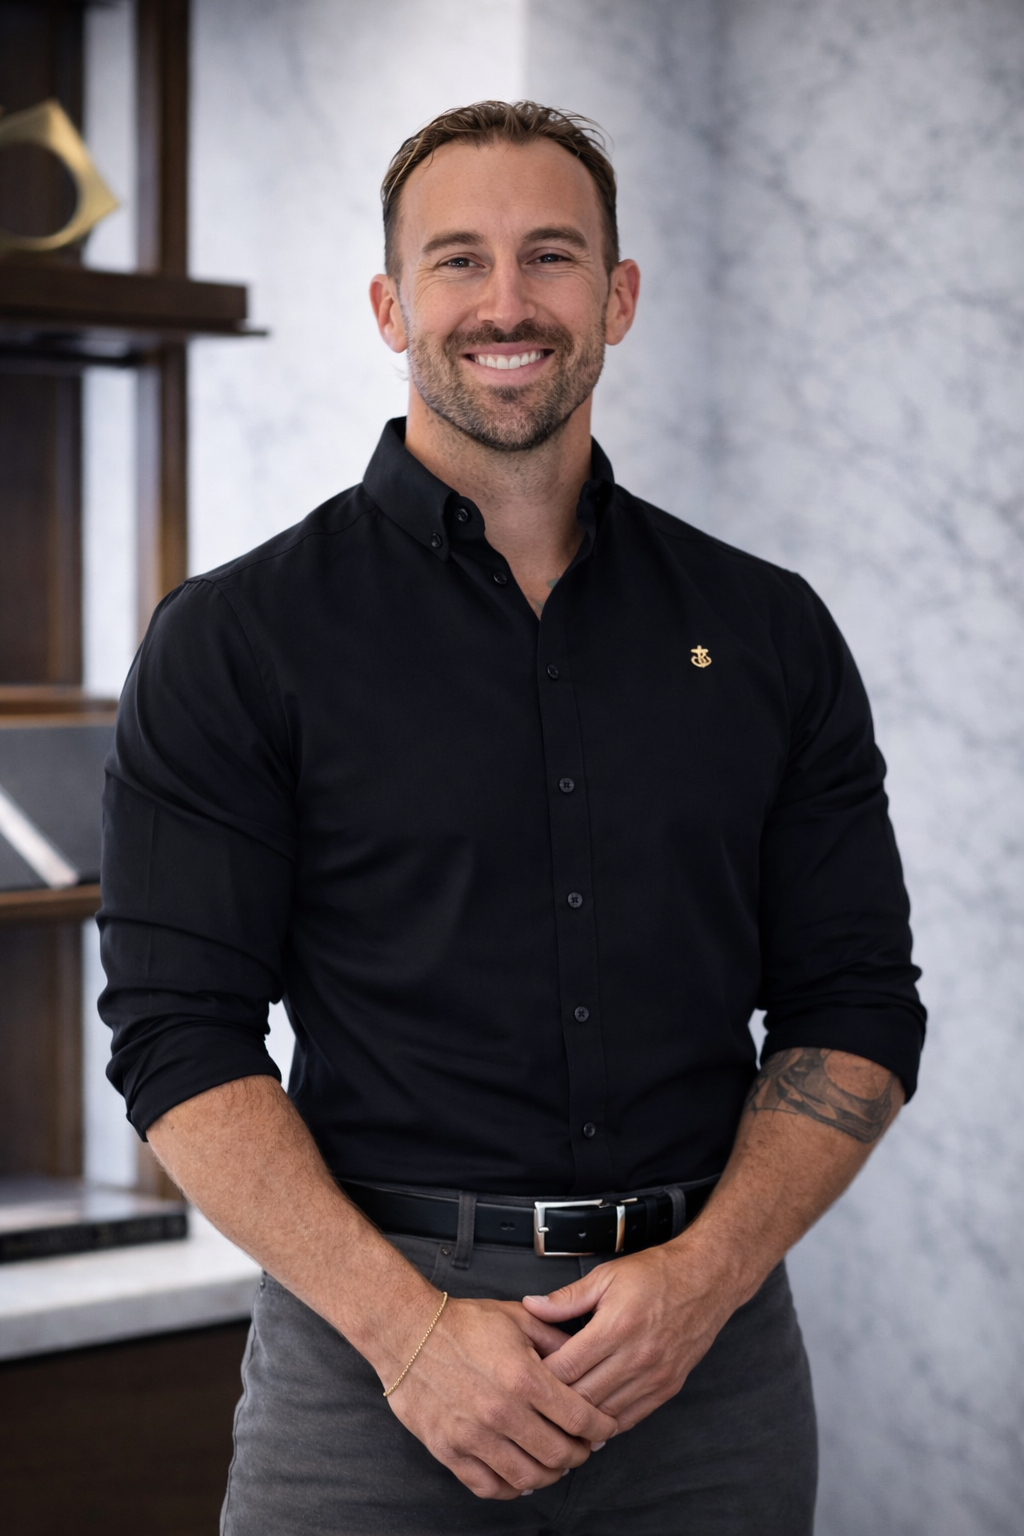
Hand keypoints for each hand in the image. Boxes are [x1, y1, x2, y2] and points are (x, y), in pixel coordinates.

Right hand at [385, 1296, 617, 1499]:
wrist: (407, 1332)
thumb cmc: (462, 1323)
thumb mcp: (518, 1318)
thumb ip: (556, 1340)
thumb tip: (586, 1360)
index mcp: (523, 1378)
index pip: (579, 1419)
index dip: (600, 1428)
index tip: (604, 1428)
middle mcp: (501, 1412)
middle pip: (559, 1454)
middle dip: (580, 1453)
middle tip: (583, 1446)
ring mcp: (473, 1436)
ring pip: (528, 1478)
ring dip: (549, 1475)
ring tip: (554, 1462)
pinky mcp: (449, 1451)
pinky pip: (489, 1487)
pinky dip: (512, 1489)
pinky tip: (520, 1476)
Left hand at [522, 1239, 735, 1431]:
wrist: (705, 1280)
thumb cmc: (657, 1275)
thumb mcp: (606, 1276)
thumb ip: (567, 1298)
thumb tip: (532, 1306)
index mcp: (616, 1327)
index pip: (567, 1368)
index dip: (541, 1377)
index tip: (526, 1376)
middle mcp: (636, 1356)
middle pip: (582, 1396)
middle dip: (555, 1401)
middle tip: (535, 1400)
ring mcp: (654, 1376)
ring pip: (605, 1414)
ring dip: (580, 1417)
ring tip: (558, 1413)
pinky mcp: (667, 1388)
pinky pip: (630, 1418)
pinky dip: (607, 1422)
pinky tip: (591, 1419)